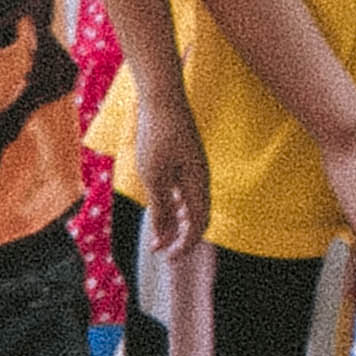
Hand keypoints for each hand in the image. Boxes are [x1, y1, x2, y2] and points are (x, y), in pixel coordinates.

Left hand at [127, 87, 210, 252]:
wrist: (161, 98)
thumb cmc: (157, 136)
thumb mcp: (154, 176)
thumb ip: (161, 208)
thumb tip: (164, 236)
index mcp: (198, 182)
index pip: (200, 222)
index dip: (186, 244)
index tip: (168, 258)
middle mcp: (200, 177)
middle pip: (198, 216)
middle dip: (181, 238)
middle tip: (162, 253)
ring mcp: (193, 167)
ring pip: (189, 204)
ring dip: (175, 223)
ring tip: (157, 238)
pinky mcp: (184, 159)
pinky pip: (183, 191)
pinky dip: (173, 206)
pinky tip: (160, 211)